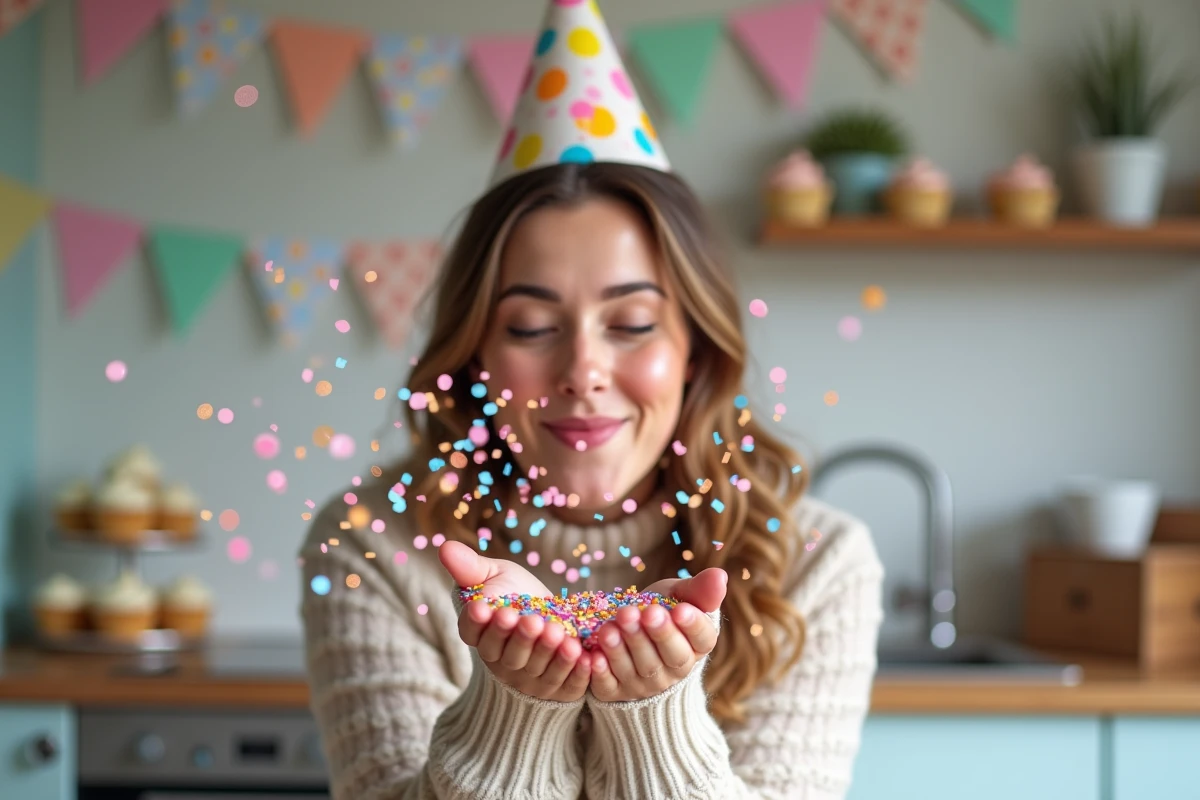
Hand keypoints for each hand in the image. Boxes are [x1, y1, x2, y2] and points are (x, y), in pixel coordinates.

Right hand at [439, 540, 591, 701]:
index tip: (482, 606)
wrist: (553, 618)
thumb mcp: (497, 576)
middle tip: (531, 620)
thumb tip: (444, 546)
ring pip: (535, 668)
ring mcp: (528, 678)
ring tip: (558, 632)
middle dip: (520, 638)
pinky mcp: (556, 687)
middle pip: (506, 655)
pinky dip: (573, 672)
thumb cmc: (518, 595)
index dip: (476, 622)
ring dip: (547, 652)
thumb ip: (472, 568)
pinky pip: (564, 684)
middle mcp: (501, 661)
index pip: (472, 633)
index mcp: (480, 635)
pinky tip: (582, 656)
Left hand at [588, 568, 726, 701]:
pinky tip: (594, 655)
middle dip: (656, 634)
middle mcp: (674, 671)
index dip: (692, 626)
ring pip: (638, 669)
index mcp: (695, 646)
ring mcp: (645, 685)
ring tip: (610, 627)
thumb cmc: (660, 612)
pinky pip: (610, 687)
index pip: (702, 640)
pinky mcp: (616, 692)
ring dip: (624, 649)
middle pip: (670, 656)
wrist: (629, 636)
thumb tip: (720, 575)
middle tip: (643, 612)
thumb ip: (698, 590)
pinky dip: (601, 673)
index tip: (680, 609)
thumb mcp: (678, 597)